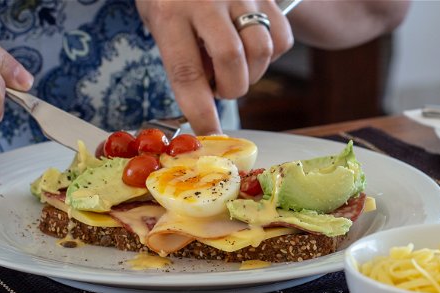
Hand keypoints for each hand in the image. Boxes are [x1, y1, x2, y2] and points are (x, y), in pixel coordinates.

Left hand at [136, 0, 292, 134]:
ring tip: (235, 65)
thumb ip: (181, 55)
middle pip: (232, 62)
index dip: (201, 112)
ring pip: (261, 50)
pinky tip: (251, 46)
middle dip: (231, 88)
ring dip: (252, 73)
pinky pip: (281, 36)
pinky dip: (271, 54)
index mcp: (170, 12)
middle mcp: (206, 0)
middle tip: (220, 85)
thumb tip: (208, 93)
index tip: (209, 133)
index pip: (187, 74)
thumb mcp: (159, 20)